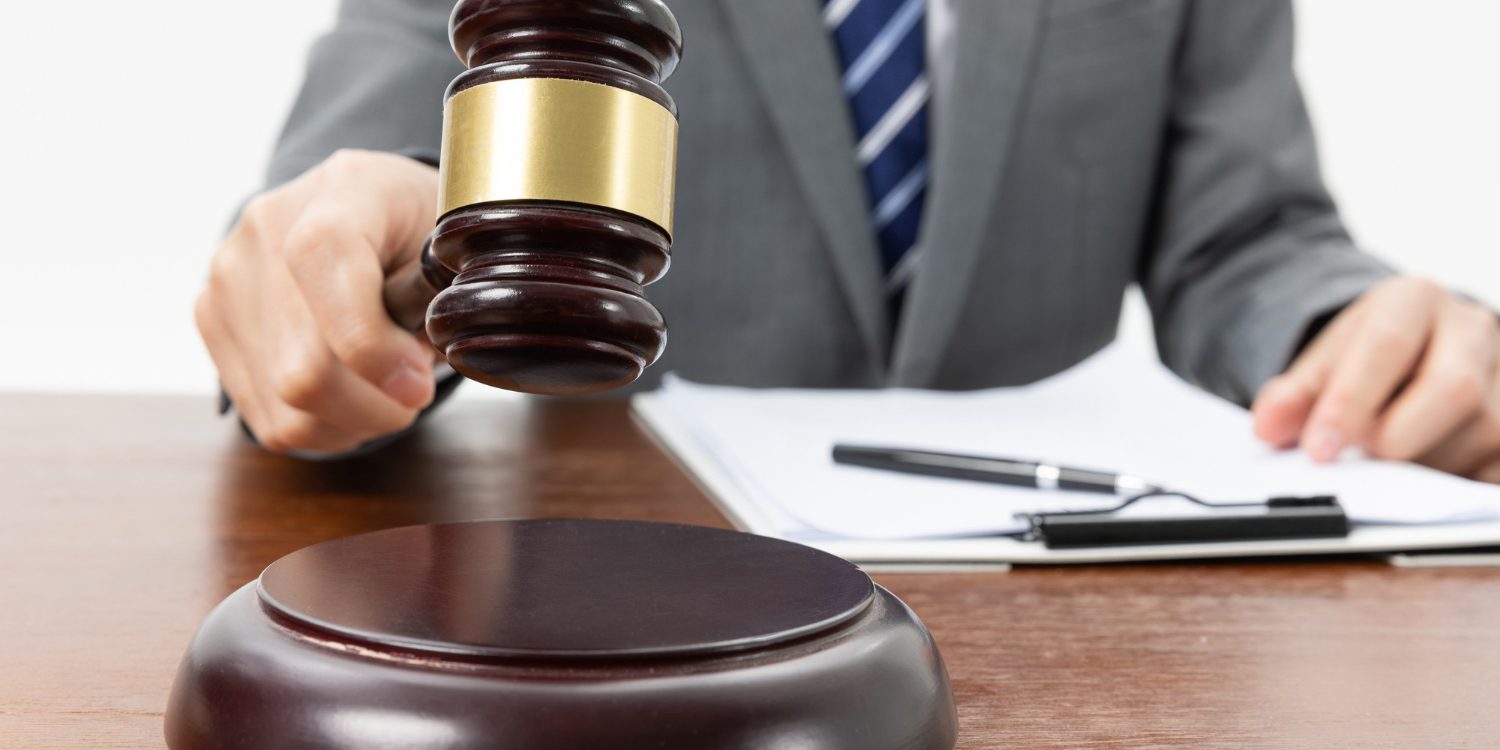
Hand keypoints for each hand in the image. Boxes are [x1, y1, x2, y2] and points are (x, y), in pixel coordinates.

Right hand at [195, 149, 439, 454]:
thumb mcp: (452, 241)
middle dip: (377, 403)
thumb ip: (443, 295)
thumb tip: (412, 373)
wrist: (357, 206)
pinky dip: (325, 427)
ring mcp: (228, 278)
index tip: (418, 383)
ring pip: (286, 403)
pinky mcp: (212, 321)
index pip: (322, 261)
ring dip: (354, 421)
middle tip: (414, 392)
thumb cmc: (417, 226)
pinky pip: (268, 417)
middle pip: (304, 364)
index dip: (371, 344)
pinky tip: (352, 398)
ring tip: (385, 392)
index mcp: (341, 191)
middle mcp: (266, 230)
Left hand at [1252, 277, 1499, 481]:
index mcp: (1414, 300)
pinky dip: (1453, 482)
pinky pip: (1494, 468)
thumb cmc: (1366, 359)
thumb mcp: (1322, 364)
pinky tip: (1421, 478)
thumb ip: (1290, 396)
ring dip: (1422, 465)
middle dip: (1398, 435)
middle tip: (1358, 459)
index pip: (1387, 346)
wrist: (1417, 349)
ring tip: (1383, 461)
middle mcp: (1471, 330)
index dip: (1350, 402)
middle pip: (1452, 388)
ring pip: (1479, 434)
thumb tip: (1269, 428)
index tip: (1318, 448)